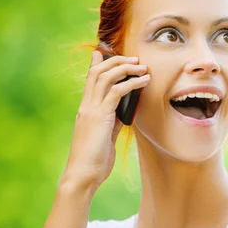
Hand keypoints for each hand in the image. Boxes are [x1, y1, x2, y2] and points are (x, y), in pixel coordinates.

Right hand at [61, 49, 150, 191]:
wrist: (83, 175)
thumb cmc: (95, 160)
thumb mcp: (105, 136)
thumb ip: (111, 121)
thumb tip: (122, 113)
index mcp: (86, 109)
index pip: (90, 79)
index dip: (99, 63)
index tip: (107, 52)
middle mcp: (86, 105)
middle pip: (98, 71)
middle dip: (116, 61)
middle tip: (135, 59)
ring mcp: (92, 109)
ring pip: (106, 76)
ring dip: (126, 68)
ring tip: (143, 66)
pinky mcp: (100, 116)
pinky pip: (117, 92)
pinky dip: (132, 83)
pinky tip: (144, 81)